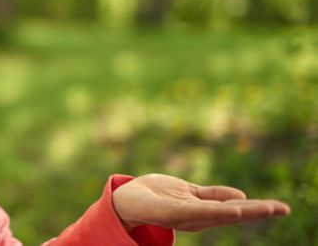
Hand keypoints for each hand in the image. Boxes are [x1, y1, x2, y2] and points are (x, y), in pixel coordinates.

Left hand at [112, 173, 290, 231]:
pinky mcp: (173, 213)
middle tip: (284, 209)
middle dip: (259, 212)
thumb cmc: (157, 196)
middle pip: (233, 213)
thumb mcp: (190, 193)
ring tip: (267, 209)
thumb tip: (241, 195)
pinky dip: (217, 212)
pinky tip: (235, 211)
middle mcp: (198, 217)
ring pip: (220, 214)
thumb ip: (213, 196)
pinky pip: (198, 212)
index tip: (281, 208)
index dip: (258, 208)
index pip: (235, 208)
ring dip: (244, 211)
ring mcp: (186, 216)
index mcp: (203, 210)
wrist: (125, 200)